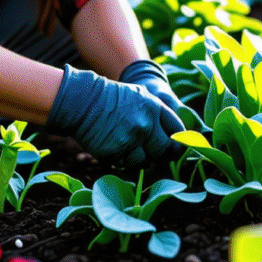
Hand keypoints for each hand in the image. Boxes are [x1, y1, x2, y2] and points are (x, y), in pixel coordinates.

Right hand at [45, 65, 183, 166]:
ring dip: (141, 159)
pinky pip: (127, 165)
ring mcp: (130, 140)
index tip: (177, 146)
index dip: (179, 140)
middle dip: (163, 154)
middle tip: (157, 154)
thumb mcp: (140, 96)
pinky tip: (119, 150)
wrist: (83, 102)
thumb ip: (157, 114)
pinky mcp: (115, 152)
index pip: (177, 130)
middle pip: (164, 150)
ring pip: (146, 161)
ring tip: (132, 150)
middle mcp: (145, 125)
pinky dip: (125, 161)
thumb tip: (175, 137)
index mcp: (154, 107)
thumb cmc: (112, 99)